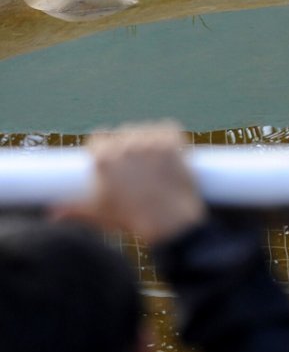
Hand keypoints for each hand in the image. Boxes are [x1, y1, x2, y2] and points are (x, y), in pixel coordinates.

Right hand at [55, 122, 206, 243]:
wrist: (172, 224)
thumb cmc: (134, 220)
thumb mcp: (101, 215)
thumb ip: (75, 211)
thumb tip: (52, 215)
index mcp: (103, 159)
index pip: (98, 138)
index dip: (105, 148)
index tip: (112, 158)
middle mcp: (124, 146)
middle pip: (121, 134)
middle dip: (126, 146)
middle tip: (135, 164)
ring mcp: (150, 142)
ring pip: (144, 130)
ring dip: (146, 139)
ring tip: (150, 160)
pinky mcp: (172, 142)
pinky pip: (167, 127)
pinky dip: (168, 134)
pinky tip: (167, 147)